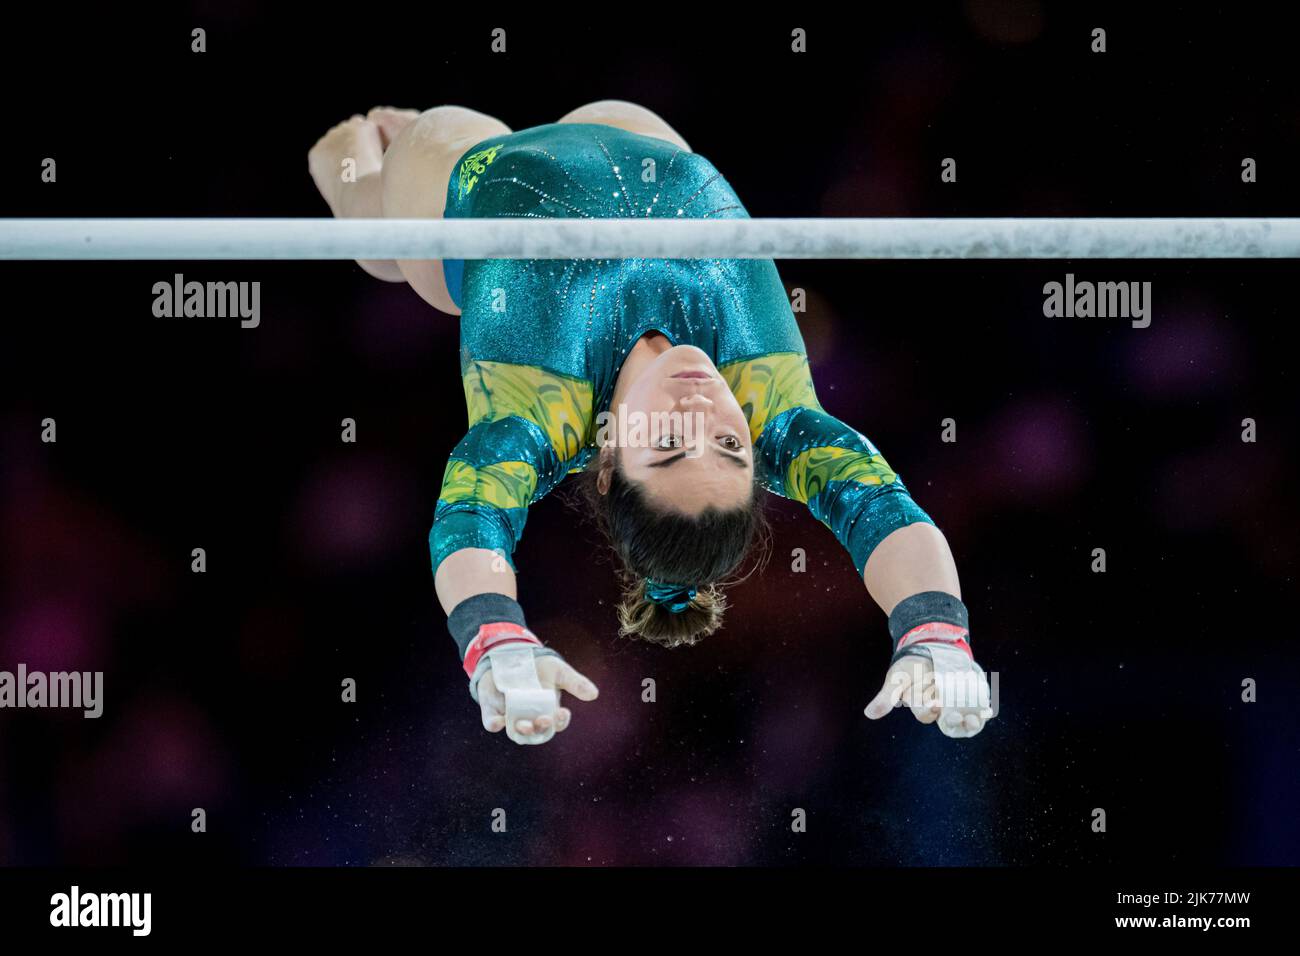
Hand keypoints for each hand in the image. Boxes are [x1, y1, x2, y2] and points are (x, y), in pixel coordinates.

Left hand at [476, 653, 599, 743]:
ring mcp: (511, 715)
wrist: (512, 655)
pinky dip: (493, 724)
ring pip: (516, 732)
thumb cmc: (539, 666)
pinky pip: (491, 722)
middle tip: (543, 720)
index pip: (556, 724)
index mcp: (548, 711)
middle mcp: (530, 717)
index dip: (560, 722)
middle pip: (536, 732)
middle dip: (540, 728)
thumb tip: (594, 694)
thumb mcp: (558, 670)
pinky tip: (497, 722)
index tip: (563, 712)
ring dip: (521, 732)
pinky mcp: (492, 710)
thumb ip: (575, 682)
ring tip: (524, 725)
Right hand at [864, 648, 992, 737]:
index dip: (929, 711)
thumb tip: (868, 714)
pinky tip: (988, 711)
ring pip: (964, 719)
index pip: (924, 713)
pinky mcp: (968, 694)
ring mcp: (955, 702)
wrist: (929, 645)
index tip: (934, 704)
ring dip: (971, 723)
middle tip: (958, 717)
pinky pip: (977, 707)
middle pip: (948, 722)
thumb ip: (886, 696)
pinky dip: (984, 711)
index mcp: (921, 705)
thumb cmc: (910, 664)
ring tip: (976, 720)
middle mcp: (940, 707)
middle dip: (955, 722)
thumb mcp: (897, 677)